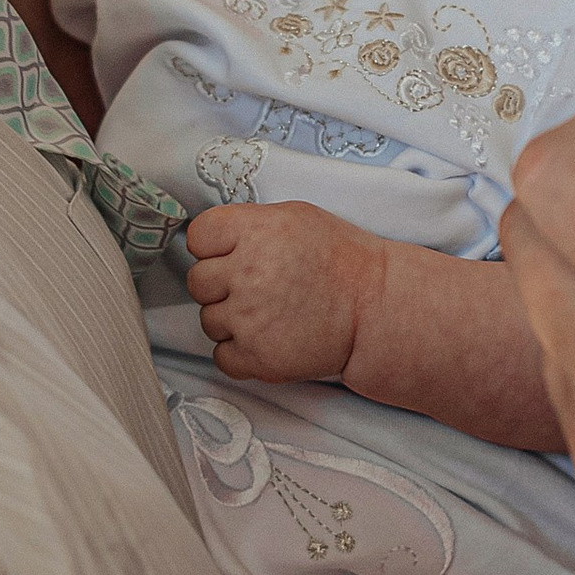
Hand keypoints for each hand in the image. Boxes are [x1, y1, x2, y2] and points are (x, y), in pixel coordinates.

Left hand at [187, 200, 377, 383]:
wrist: (376, 309)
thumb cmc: (343, 262)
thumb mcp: (297, 218)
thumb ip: (250, 224)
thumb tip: (214, 238)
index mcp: (255, 231)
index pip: (198, 237)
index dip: (214, 247)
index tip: (232, 255)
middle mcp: (247, 273)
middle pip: (198, 281)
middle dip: (222, 285)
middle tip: (257, 287)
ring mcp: (249, 318)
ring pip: (208, 320)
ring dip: (232, 320)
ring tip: (270, 314)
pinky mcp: (256, 357)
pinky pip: (222, 356)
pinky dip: (240, 353)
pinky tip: (267, 338)